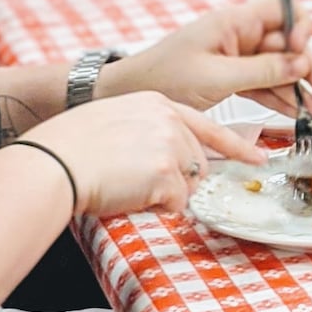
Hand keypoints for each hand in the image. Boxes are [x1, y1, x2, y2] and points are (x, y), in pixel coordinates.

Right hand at [25, 93, 259, 219]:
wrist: (52, 162)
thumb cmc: (68, 148)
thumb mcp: (112, 121)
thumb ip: (145, 132)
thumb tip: (162, 159)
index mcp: (155, 103)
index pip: (206, 125)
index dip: (235, 145)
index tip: (258, 157)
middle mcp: (168, 119)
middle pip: (197, 162)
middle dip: (177, 181)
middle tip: (139, 184)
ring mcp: (170, 144)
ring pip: (188, 185)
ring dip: (163, 195)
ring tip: (127, 185)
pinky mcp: (166, 171)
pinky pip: (176, 204)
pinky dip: (155, 208)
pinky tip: (129, 195)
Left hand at [101, 0, 311, 118]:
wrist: (130, 95)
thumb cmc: (166, 79)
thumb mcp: (217, 77)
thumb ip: (262, 71)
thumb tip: (301, 63)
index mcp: (234, 22)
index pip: (282, 9)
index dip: (300, 27)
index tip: (303, 51)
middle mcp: (240, 34)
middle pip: (287, 43)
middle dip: (308, 67)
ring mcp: (236, 55)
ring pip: (279, 66)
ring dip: (300, 87)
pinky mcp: (231, 76)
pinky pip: (264, 82)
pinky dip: (281, 97)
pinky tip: (298, 112)